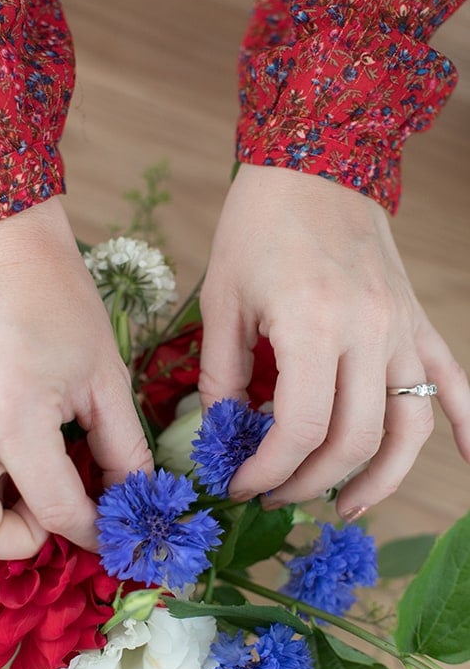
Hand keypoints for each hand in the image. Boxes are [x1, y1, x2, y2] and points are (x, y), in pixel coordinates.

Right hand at [0, 197, 152, 558]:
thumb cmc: (57, 302)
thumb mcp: (105, 376)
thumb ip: (123, 447)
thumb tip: (131, 498)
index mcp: (13, 414)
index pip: (54, 511)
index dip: (90, 532)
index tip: (104, 529)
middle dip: (16, 540)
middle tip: (45, 510)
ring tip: (8, 489)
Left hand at [198, 165, 469, 517]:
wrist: (314, 161)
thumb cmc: (258, 225)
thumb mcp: (222, 300)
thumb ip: (222, 375)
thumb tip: (223, 432)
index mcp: (313, 324)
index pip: (300, 428)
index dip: (268, 470)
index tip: (241, 484)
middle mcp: (369, 331)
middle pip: (354, 439)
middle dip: (309, 482)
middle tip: (275, 496)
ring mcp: (401, 328)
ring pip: (408, 426)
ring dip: (381, 479)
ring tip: (346, 506)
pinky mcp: (416, 321)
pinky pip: (453, 381)